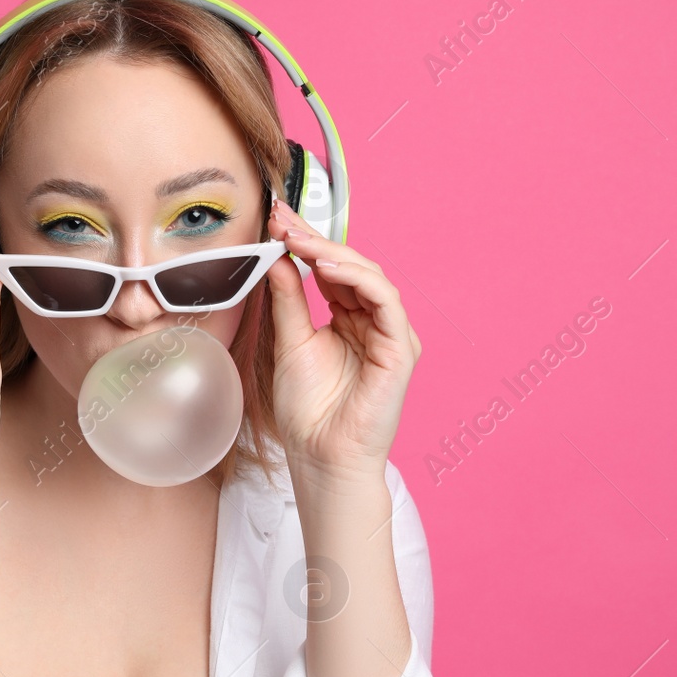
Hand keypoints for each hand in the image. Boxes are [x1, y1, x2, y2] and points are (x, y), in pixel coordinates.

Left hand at [263, 196, 421, 479]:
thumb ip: (288, 300)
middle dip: (315, 239)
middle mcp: (372, 321)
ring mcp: (389, 334)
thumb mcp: (290, 343)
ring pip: (370, 277)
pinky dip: (358, 280)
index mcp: (348, 318)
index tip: (276, 219)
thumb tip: (277, 257)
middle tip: (283, 220)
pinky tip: (326, 267)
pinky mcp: (400, 349)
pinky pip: (386, 302)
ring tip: (299, 241)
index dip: (305, 242)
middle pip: (350, 267)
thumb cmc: (309, 411)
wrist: (321, 457)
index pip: (330, 269)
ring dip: (334, 253)